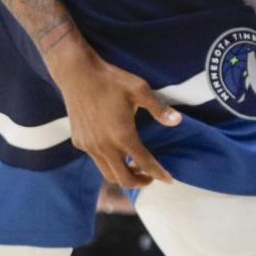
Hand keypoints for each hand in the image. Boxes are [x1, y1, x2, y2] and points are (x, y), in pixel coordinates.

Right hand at [50, 38, 181, 188]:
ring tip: (133, 165)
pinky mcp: (79, 142)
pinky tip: (114, 147)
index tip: (169, 180)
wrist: (77, 73)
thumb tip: (178, 121)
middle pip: (124, 180)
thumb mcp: (139, 89)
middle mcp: (105, 146)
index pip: (145, 164)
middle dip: (140, 182)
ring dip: (123, 174)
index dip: (159, 174)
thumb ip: (159, 109)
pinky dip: (108, 161)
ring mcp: (90, 146)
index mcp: (123, 135)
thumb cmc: (111, 80)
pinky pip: (96, 159)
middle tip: (150, 175)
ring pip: (108, 173)